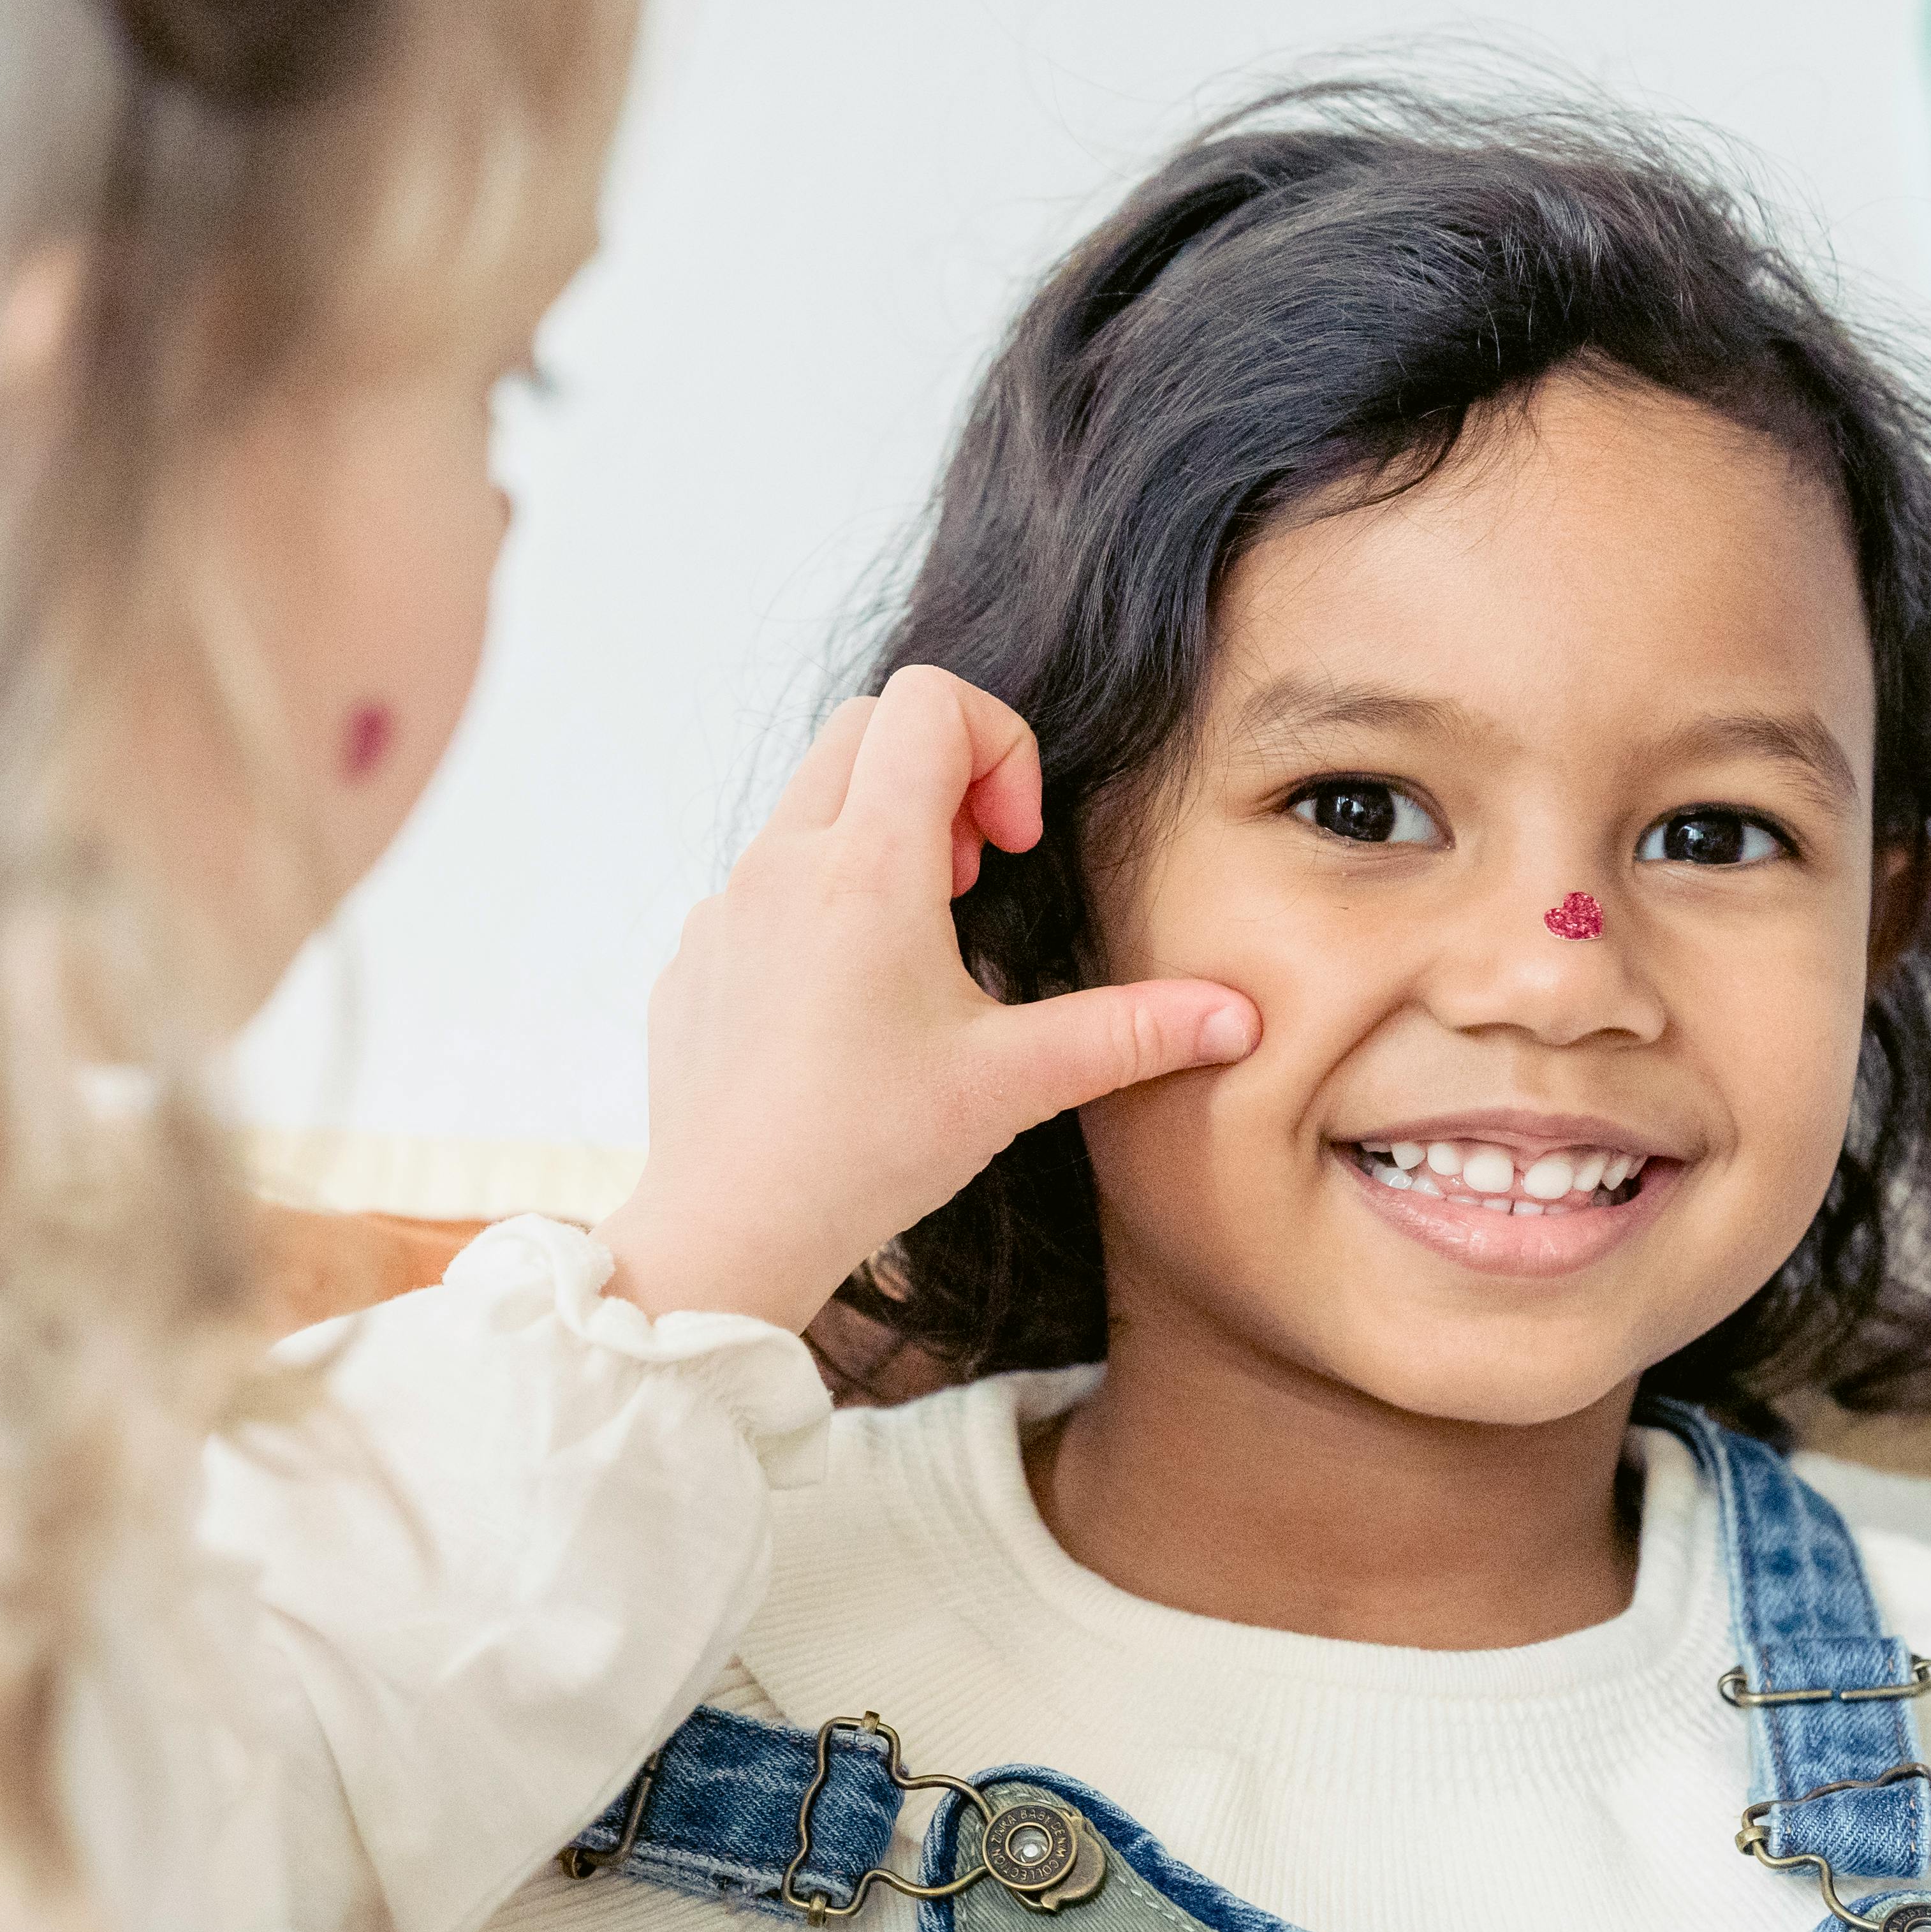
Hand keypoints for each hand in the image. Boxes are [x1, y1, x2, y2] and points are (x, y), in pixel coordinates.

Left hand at [594, 665, 1257, 1328]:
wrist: (726, 1230)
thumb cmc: (862, 1154)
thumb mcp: (1012, 1085)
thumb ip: (1130, 1033)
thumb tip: (1236, 1019)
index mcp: (866, 868)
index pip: (928, 701)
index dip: (997, 745)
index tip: (1012, 846)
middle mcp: (783, 864)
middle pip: (864, 726)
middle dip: (937, 775)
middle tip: (968, 883)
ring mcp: (726, 905)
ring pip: (808, 803)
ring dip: (876, 837)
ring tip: (914, 948)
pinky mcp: (694, 952)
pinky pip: (760, 880)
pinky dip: (816, 901)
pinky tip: (845, 1004)